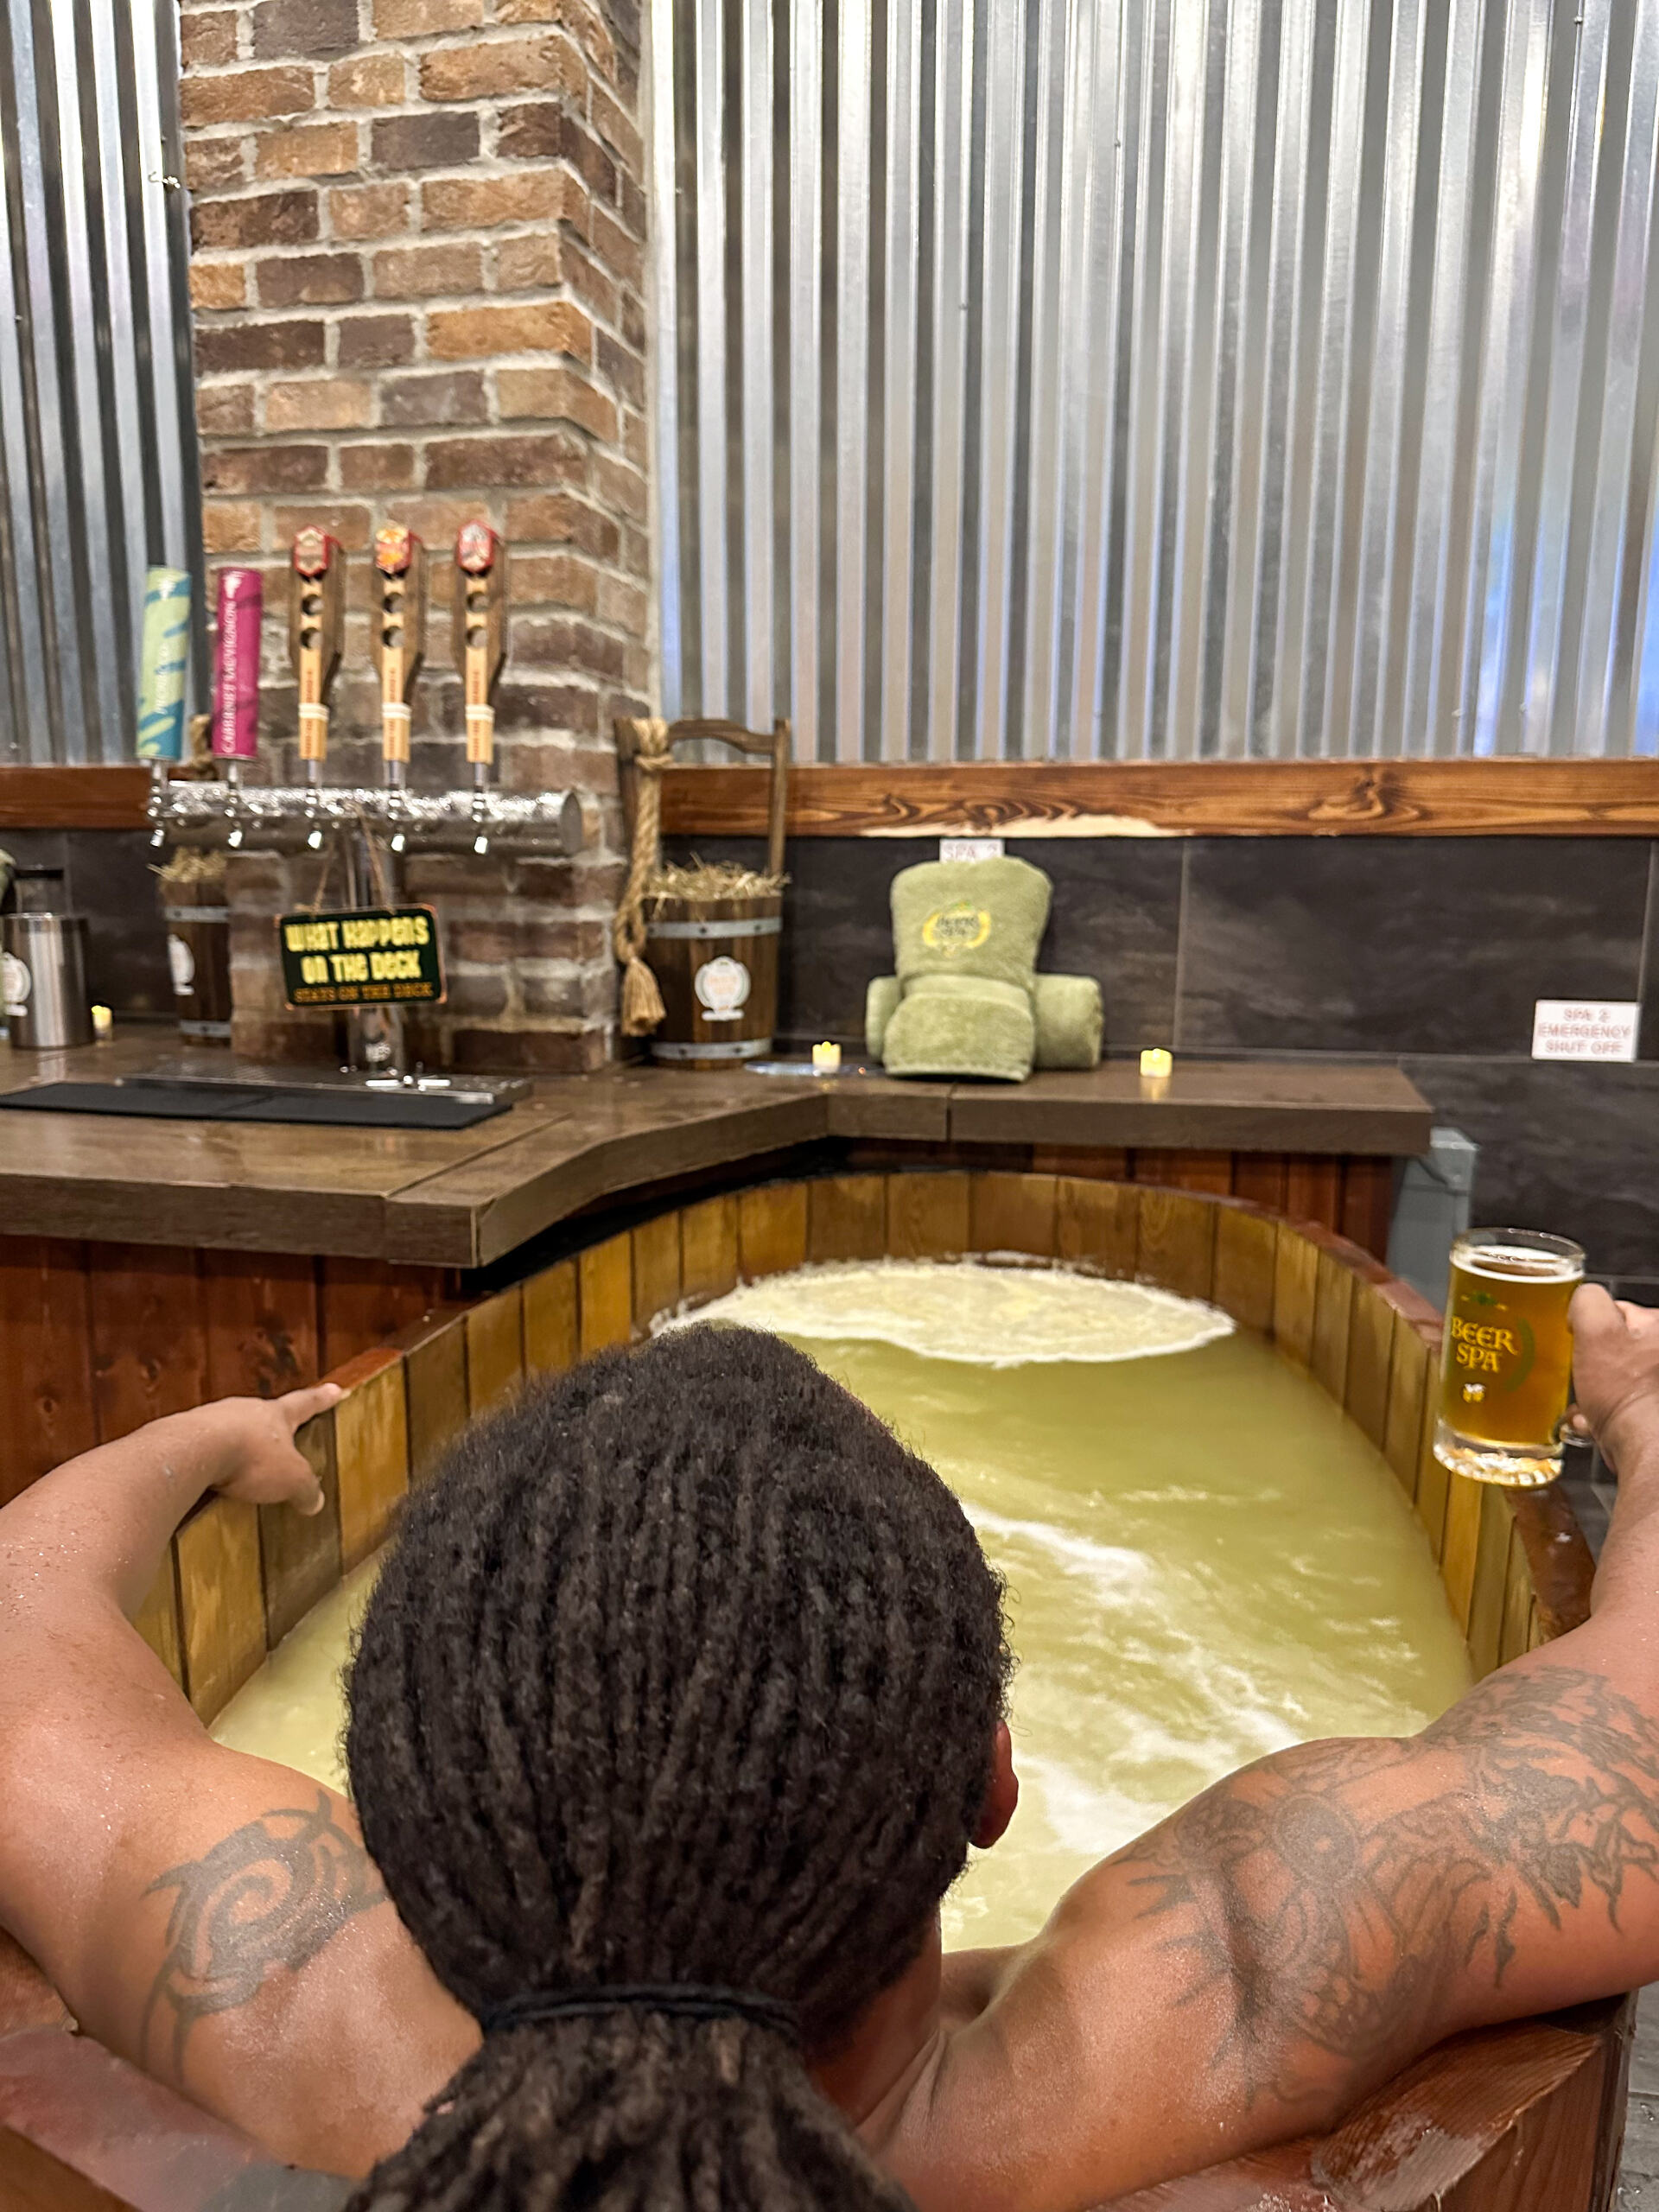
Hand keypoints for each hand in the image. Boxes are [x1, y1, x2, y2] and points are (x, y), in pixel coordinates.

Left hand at [197, 1385, 343, 1514]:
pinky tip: (212, 1480)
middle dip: (271, 1430)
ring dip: (237, 1447)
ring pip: (231, 1430)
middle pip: (263, 1417)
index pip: (306, 1403)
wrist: (193, 1452)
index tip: (334, 1389)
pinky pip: (204, 1448)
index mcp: (277, 1414)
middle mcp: (245, 1410)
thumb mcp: (291, 1480)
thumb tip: (315, 1502)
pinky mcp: (185, 1435)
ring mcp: (212, 1419)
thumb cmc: (250, 1458)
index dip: (322, 1399)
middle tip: (279, 1441)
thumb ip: (306, 1489)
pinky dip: (211, 1461)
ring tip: (240, 1470)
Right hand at [1568, 1286, 1658, 1472]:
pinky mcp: (1654, 1415)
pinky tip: (1597, 1423)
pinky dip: (1607, 1413)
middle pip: (1618, 1348)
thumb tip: (1583, 1301)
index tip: (1578, 1344)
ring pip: (1618, 1379)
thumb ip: (1588, 1302)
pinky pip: (1624, 1406)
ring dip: (1598, 1391)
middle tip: (1583, 1377)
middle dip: (1594, 1363)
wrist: (1648, 1450)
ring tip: (1588, 1406)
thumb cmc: (1628, 1395)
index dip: (1592, 1327)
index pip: (1618, 1311)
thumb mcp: (1596, 1330)